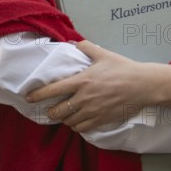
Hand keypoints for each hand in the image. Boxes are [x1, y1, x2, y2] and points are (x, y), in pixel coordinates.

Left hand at [26, 40, 170, 132]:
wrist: (141, 85)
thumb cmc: (122, 68)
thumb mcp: (103, 53)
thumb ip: (85, 47)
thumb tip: (72, 42)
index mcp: (82, 81)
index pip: (54, 90)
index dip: (38, 95)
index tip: (29, 97)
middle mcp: (84, 98)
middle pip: (58, 111)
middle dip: (50, 111)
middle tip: (49, 108)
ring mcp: (93, 111)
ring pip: (69, 122)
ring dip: (64, 119)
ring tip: (64, 113)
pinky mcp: (101, 120)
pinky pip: (82, 128)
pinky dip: (76, 126)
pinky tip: (77, 120)